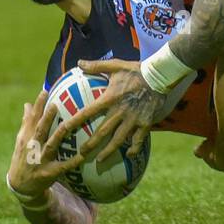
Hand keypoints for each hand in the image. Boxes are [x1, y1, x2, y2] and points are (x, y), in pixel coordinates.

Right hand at [8, 90, 87, 201]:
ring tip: (67, 124)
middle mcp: (32, 148)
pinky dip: (72, 161)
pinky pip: (64, 166)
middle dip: (46, 118)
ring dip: (58, 135)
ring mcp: (40, 161)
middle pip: (39, 130)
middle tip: (54, 103)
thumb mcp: (22, 140)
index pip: (32, 119)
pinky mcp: (49, 173)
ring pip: (51, 146)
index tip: (45, 90)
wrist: (20, 185)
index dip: (38, 105)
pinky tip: (84, 155)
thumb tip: (28, 103)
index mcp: (26, 138)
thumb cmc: (23, 157)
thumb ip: (27, 122)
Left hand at [43, 59, 166, 163]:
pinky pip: (139, 139)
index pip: (88, 112)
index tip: (64, 129)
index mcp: (110, 98)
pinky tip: (129, 155)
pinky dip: (134, 148)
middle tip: (80, 154)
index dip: (75, 121)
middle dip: (90, 144)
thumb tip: (79, 63)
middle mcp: (120, 111)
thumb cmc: (136, 70)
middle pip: (102, 132)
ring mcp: (134, 119)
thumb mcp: (115, 65)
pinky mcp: (145, 123)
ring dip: (108, 151)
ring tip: (100, 160)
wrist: (160, 76)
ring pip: (119, 139)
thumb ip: (96, 66)